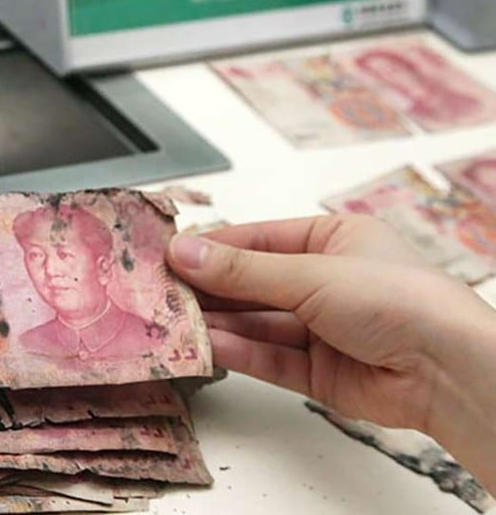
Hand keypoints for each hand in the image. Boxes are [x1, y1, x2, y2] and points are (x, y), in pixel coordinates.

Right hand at [166, 214, 495, 490]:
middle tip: (161, 290)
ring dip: (218, 322)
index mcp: (334, 240)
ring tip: (174, 320)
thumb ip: (242, 269)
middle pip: (253, 283)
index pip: (258, 239)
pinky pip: (270, 357)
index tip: (171, 253)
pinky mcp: (321, 371)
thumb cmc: (400, 299)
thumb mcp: (310, 272)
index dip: (214, 247)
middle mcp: (327, 282)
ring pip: (257, 323)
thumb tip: (185, 251)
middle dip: (210, 288)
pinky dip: (239, 351)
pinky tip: (207, 345)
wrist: (448, 369)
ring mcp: (324, 328)